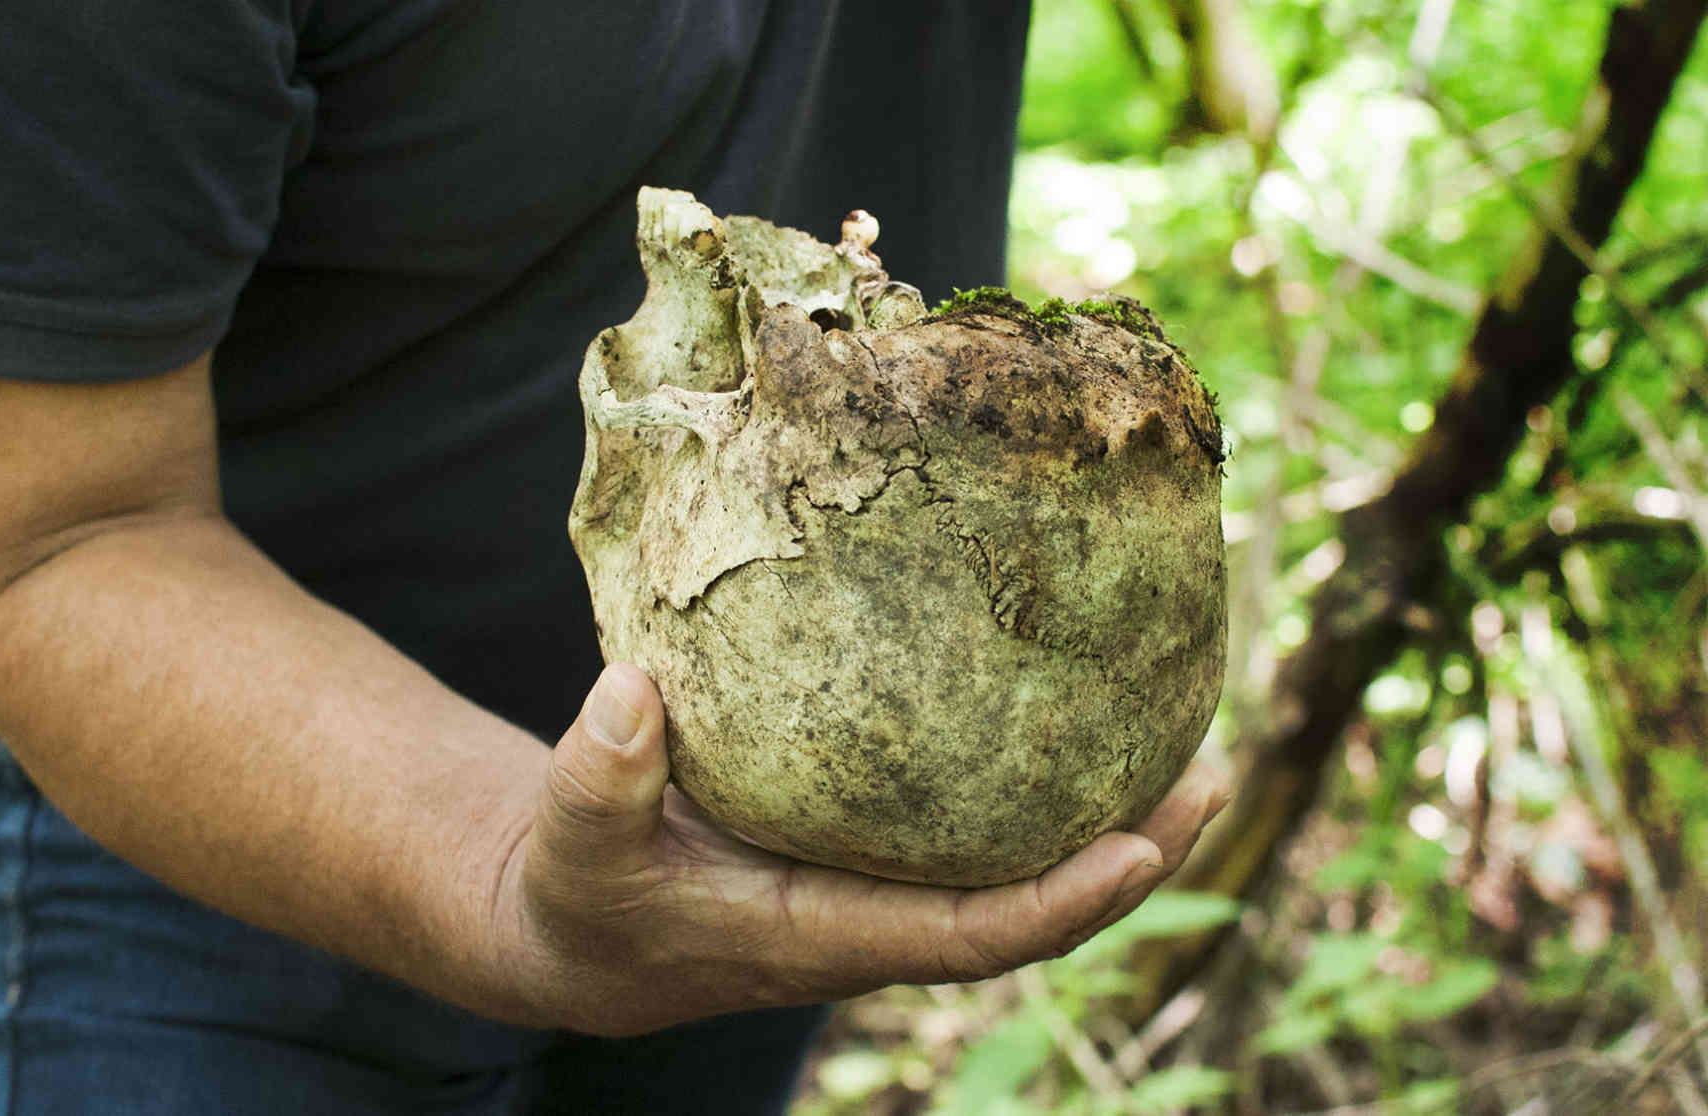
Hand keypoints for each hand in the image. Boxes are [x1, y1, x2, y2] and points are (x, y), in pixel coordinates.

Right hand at [491, 663, 1230, 1035]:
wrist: (583, 932)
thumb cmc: (583, 894)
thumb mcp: (575, 842)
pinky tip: (1076, 714)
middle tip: (1212, 775)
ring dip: (1112, 819)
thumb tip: (633, 691)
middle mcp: (876, 921)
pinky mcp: (873, 852)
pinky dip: (1042, 787)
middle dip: (1132, 857)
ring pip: (1020, 867)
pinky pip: (979, 830)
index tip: (1139, 851)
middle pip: (1033, 906)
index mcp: (824, 937)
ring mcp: (883, 890)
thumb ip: (597, 777)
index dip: (1059, 904)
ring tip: (1189, 742)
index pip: (969, 938)